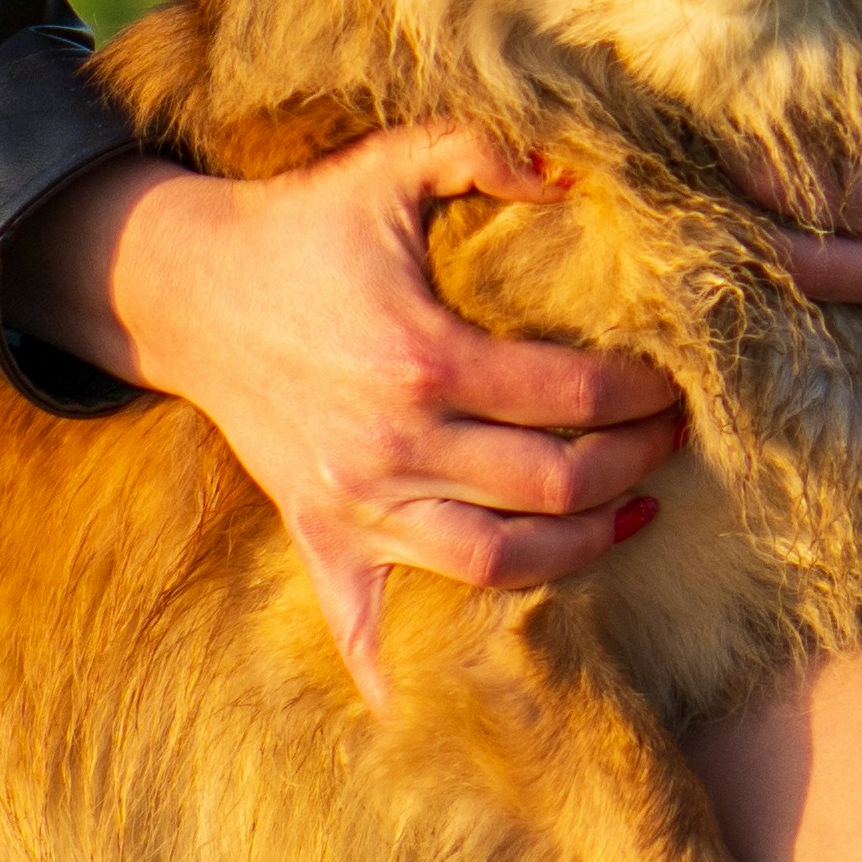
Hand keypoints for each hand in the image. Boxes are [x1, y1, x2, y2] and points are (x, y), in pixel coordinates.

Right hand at [3, 130, 686, 715]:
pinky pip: (360, 619)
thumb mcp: (390, 165)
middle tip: (669, 442)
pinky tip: (431, 709)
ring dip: (576, 553)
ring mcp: (354, 501)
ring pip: (493, 565)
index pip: (570, 398)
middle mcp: (393, 445)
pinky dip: (392, 668)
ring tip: (627, 519)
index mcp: (424, 358)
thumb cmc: (301, 222)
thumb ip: (485, 152)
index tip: (676, 383)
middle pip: (551, 488)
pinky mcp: (319, 530)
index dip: (640, 396)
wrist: (185, 284)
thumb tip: (577, 172)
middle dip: (630, 467)